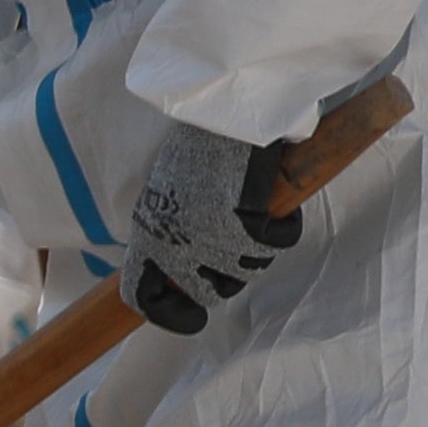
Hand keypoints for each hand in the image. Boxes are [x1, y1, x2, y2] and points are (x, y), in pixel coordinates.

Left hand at [123, 116, 302, 333]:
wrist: (225, 108)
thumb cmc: (201, 146)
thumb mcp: (170, 192)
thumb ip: (173, 231)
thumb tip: (188, 275)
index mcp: (147, 231)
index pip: (142, 296)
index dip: (170, 315)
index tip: (194, 317)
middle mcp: (172, 240)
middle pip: (209, 294)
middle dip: (232, 277)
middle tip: (243, 248)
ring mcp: (207, 236)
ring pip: (247, 272)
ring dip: (261, 248)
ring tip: (259, 214)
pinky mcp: (243, 224)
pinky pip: (276, 243)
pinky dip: (284, 227)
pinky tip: (277, 205)